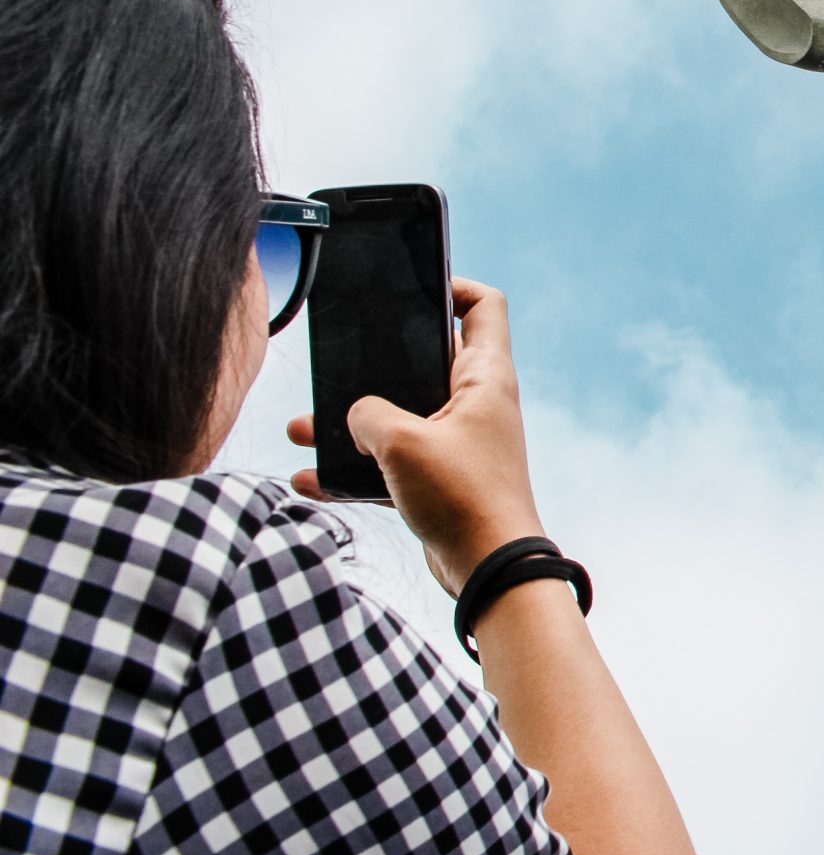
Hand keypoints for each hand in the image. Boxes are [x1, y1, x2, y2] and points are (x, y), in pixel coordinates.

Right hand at [288, 278, 545, 594]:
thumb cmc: (463, 498)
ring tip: (303, 428)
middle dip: (376, 365)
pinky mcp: (441, 479)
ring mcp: (459, 442)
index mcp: (485, 377)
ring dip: (353, 422)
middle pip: (425, 361)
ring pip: (399, 415)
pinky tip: (311, 478)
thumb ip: (368, 414)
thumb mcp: (402, 442)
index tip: (414, 287)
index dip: (453, 286)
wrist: (488, 569)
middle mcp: (477, 404)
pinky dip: (356, 468)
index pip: (483, 307)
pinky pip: (392, 462)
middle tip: (337, 365)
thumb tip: (355, 416)